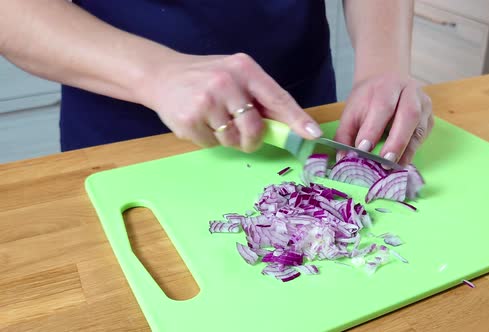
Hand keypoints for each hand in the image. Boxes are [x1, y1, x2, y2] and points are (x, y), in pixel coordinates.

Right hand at [139, 53, 322, 151]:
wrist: (161, 75)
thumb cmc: (205, 77)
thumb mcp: (235, 76)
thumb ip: (260, 97)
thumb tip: (291, 125)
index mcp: (244, 68)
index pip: (277, 98)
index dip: (297, 119)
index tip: (312, 134)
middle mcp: (226, 82)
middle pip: (255, 128)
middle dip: (253, 139)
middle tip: (245, 136)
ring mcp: (206, 101)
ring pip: (232, 140)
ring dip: (227, 138)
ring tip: (213, 120)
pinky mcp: (189, 120)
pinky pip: (211, 144)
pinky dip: (208, 140)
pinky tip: (198, 122)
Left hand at [334, 74, 433, 166]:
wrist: (386, 82)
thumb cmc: (368, 100)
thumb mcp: (352, 111)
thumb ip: (345, 134)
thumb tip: (343, 158)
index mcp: (387, 85)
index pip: (382, 106)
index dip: (373, 129)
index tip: (363, 149)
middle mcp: (410, 91)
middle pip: (409, 114)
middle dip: (397, 140)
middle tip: (385, 160)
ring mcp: (423, 104)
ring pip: (419, 127)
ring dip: (407, 149)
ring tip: (393, 166)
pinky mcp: (429, 118)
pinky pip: (423, 136)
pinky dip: (412, 151)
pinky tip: (401, 161)